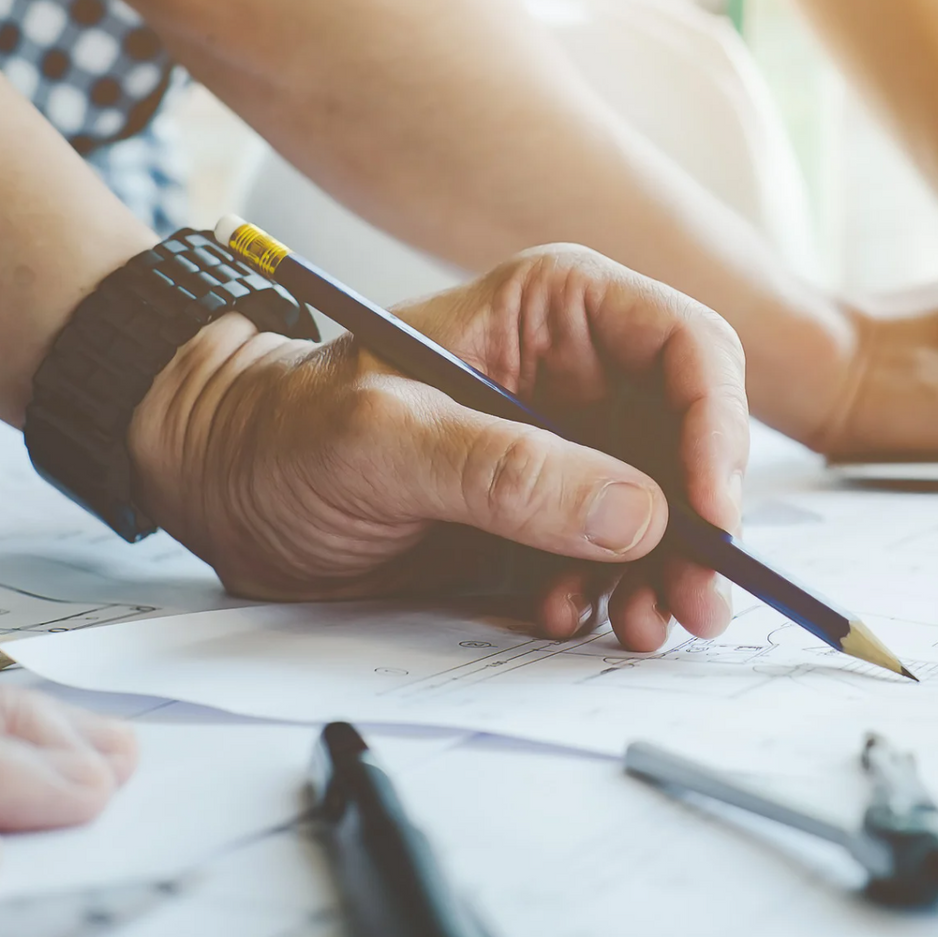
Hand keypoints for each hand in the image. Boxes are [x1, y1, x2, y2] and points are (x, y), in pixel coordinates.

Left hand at [130, 245, 748, 652]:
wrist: (221, 487)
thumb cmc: (283, 429)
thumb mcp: (382, 441)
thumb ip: (506, 470)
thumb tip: (637, 513)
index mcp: (555, 310)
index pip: (685, 347)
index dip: (715, 427)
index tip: (707, 513)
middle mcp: (580, 374)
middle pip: (694, 439)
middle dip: (702, 525)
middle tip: (696, 600)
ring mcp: (568, 449)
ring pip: (665, 509)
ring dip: (665, 573)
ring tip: (639, 626)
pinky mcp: (546, 515)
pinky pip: (615, 558)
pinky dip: (611, 595)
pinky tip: (563, 614)